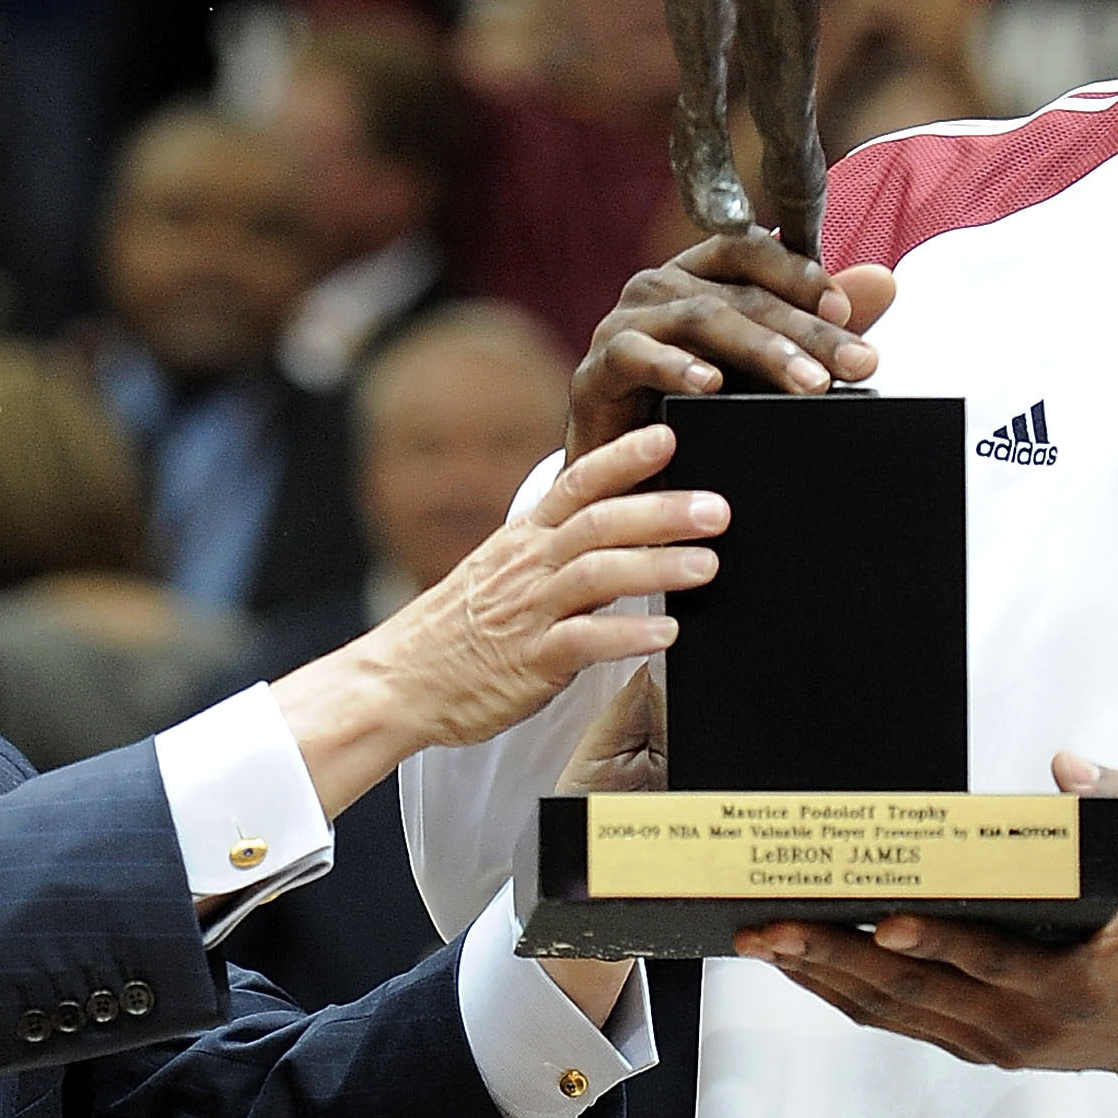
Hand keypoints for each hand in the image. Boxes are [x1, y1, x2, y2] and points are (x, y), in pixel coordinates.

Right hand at [270, 424, 724, 814]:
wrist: (399, 681)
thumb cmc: (463, 629)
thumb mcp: (507, 572)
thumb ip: (563, 550)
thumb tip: (631, 530)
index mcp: (524, 539)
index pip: (576, 483)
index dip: (622, 457)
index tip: (668, 436)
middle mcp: (528, 566)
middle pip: (599, 523)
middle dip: (662, 511)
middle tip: (718, 508)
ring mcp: (529, 612)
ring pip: (597, 576)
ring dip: (657, 567)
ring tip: (708, 566)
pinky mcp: (530, 661)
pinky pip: (584, 642)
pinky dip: (628, 636)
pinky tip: (668, 634)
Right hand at [568, 230, 897, 458]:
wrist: (625, 474)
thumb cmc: (694, 410)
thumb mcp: (765, 368)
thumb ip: (818, 326)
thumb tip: (885, 281)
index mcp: (699, 273)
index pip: (752, 250)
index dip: (800, 273)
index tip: (848, 310)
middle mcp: (660, 285)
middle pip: (740, 291)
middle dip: (806, 329)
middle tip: (857, 364)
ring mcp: (623, 321)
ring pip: (700, 317)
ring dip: (762, 350)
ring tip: (810, 384)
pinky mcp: (596, 366)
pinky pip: (636, 354)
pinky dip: (675, 367)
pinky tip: (711, 385)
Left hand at [735, 754, 1117, 1077]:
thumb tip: (1068, 767)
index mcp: (1070, 987)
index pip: (993, 963)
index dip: (941, 943)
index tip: (888, 919)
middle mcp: (1020, 1027)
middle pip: (916, 991)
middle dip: (838, 956)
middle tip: (774, 926)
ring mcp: (988, 1043)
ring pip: (892, 1010)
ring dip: (823, 975)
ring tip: (762, 939)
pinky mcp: (967, 1045)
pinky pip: (893, 1019)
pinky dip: (841, 991)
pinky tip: (796, 962)